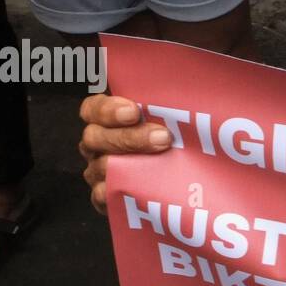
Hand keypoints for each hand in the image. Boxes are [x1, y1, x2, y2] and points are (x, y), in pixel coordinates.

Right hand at [78, 94, 172, 213]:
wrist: (183, 185)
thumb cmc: (175, 142)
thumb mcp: (171, 118)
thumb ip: (169, 107)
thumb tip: (191, 87)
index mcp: (108, 120)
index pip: (93, 109)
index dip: (108, 110)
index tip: (134, 111)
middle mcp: (99, 144)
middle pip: (96, 137)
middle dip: (129, 137)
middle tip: (163, 137)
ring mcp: (99, 171)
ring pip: (100, 166)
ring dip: (129, 164)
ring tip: (161, 163)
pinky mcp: (106, 198)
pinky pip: (101, 196)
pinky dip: (116, 193)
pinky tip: (137, 190)